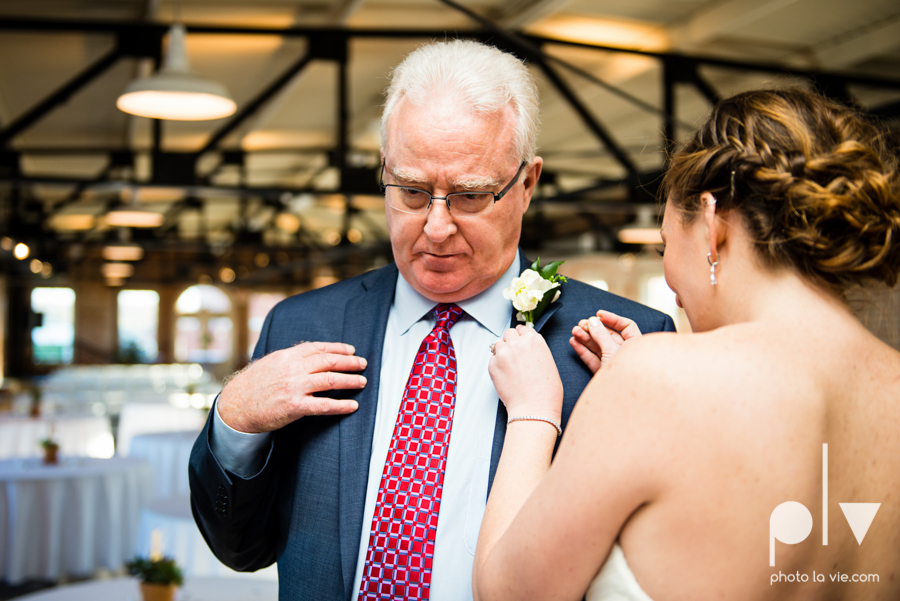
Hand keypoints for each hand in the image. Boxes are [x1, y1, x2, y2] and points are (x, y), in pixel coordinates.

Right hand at [216, 341, 366, 432]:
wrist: (235, 407)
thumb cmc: (253, 385)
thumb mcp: (271, 363)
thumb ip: (291, 358)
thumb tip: (312, 354)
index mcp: (287, 356)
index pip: (319, 348)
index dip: (338, 348)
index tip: (351, 350)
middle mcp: (293, 368)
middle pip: (329, 361)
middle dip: (349, 362)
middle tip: (362, 364)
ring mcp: (295, 387)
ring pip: (330, 380)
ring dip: (350, 380)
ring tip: (362, 382)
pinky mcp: (295, 407)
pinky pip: (324, 405)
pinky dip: (341, 405)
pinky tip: (352, 406)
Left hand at [488, 325, 562, 421]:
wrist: (534, 408)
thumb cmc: (546, 391)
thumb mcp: (548, 362)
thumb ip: (536, 350)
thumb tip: (527, 348)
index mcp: (534, 340)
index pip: (523, 329)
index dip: (521, 336)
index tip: (519, 341)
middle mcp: (518, 343)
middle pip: (509, 334)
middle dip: (510, 342)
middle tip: (514, 356)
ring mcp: (504, 353)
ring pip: (498, 345)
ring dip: (502, 353)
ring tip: (509, 368)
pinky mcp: (493, 365)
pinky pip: (492, 359)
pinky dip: (497, 366)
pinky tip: (506, 376)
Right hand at [569, 310, 641, 373]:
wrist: (621, 403)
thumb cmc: (626, 376)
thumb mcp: (613, 350)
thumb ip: (601, 335)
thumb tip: (592, 321)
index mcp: (637, 346)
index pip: (626, 326)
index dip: (612, 319)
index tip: (598, 314)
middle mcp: (626, 354)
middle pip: (609, 336)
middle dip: (594, 329)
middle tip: (582, 324)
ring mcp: (614, 364)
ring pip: (598, 347)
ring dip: (585, 338)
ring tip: (574, 331)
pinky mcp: (603, 374)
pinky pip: (592, 359)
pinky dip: (583, 351)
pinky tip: (574, 342)